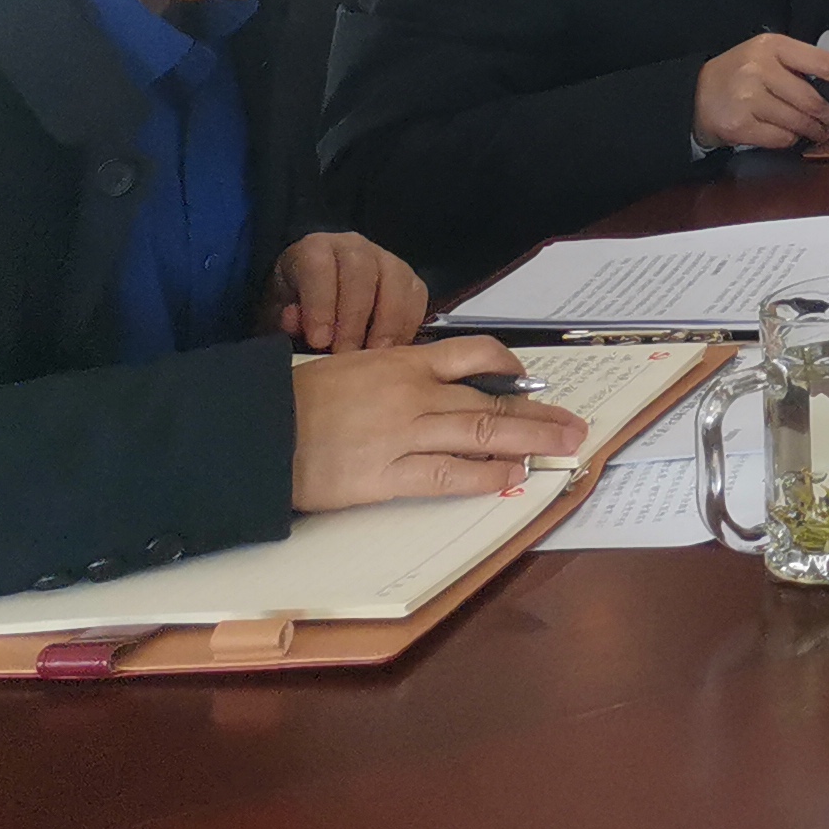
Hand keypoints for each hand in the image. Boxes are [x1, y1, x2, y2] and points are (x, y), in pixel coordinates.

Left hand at [270, 230, 432, 352]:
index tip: (319, 341)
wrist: (316, 302)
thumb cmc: (296, 307)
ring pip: (396, 282)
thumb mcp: (278, 313)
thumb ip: (285, 319)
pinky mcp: (410, 278)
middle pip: (361, 273)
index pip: (320, 267)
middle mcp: (353, 247)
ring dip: (386, 324)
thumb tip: (297, 322)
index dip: (320, 304)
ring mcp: (386, 259)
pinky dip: (407, 324)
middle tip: (346, 353)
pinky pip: (417, 296)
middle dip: (354, 318)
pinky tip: (393, 349)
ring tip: (373, 355)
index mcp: (314, 250)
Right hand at [290, 340, 587, 511]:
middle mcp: (414, 393)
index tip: (530, 381)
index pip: (475, 353)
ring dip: (529, 441)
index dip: (511, 367)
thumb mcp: (355, 365)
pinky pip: (449, 475)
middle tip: (574, 425)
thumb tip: (441, 386)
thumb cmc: (300, 398)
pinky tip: (511, 476)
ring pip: (482, 433)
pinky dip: (486, 475)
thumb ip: (400, 373)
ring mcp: (404, 434)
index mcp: (404, 360)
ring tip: (561, 447)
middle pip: (491, 400)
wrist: (255, 432)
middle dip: (539, 413)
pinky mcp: (388, 475)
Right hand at [696, 32, 828, 150]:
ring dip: (816, 131)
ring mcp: (747, 98)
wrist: (691, 96)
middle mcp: (759, 69)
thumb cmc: (736, 75)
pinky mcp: (739, 125)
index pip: (823, 63)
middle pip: (813, 98)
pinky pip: (780, 137)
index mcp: (772, 46)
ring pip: (799, 121)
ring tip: (822, 133)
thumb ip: (797, 66)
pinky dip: (791, 140)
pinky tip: (793, 137)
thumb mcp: (764, 57)